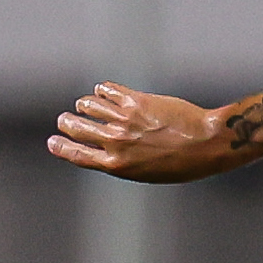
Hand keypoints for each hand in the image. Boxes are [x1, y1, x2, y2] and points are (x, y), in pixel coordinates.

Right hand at [48, 83, 231, 182]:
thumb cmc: (184, 163)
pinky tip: (106, 91)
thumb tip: (104, 149)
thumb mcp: (148, 172)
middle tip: (67, 119)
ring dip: (86, 104)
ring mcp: (124, 120)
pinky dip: (103, 90)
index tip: (53, 141)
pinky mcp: (135, 101)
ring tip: (90, 104)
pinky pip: (107, 90)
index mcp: (116, 165)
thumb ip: (123, 161)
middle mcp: (116, 142)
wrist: (209, 143)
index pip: (76, 154)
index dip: (60, 146)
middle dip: (68, 122)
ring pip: (88, 104)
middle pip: (76, 127)